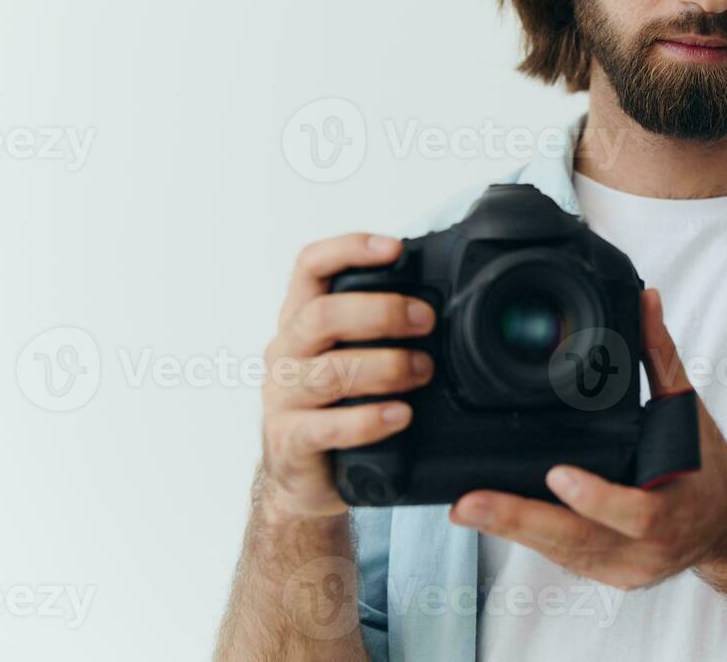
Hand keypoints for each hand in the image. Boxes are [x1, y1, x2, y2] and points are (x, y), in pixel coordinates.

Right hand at [258, 233, 437, 521]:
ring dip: (384, 367)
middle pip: (321, 316)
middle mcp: (285, 352)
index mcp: (301, 321)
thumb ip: (379, 328)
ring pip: (328, 372)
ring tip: (422, 370)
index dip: (348, 250)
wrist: (303, 478)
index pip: (309, 267)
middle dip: (381, 312)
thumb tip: (443, 303)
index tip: (393, 249)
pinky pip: (326, 427)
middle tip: (426, 321)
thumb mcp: (352, 356)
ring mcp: (283, 398)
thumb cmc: (335, 407)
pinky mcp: (291, 442)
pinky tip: (398, 415)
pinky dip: (367, 420)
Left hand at [448, 288, 726, 589]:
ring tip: (468, 508)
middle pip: (581, 541)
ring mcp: (629, 568)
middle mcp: (651, 547)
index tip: (558, 475)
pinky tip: (495, 520)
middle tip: (472, 502)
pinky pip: (565, 560)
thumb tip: (645, 301)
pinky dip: (530, 539)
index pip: (636, 511)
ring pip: (565, 556)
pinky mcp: (612, 577)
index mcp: (675, 504)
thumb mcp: (686, 407)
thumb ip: (660, 355)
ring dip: (513, 532)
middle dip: (522, 521)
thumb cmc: (708, 464)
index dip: (596, 498)